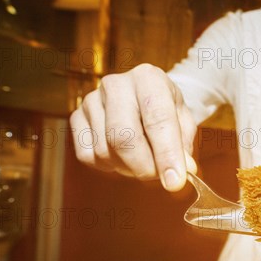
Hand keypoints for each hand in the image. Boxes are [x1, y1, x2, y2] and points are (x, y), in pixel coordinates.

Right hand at [70, 64, 196, 190]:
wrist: (144, 96)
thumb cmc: (167, 110)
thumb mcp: (184, 121)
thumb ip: (184, 146)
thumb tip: (184, 172)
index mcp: (148, 78)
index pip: (157, 119)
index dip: (167, 154)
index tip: (175, 182)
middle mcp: (116, 84)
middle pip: (122, 136)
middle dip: (143, 166)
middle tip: (157, 177)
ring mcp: (92, 99)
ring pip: (105, 150)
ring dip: (127, 168)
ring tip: (143, 161)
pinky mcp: (77, 117)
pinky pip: (88, 156)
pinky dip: (108, 166)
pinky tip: (122, 156)